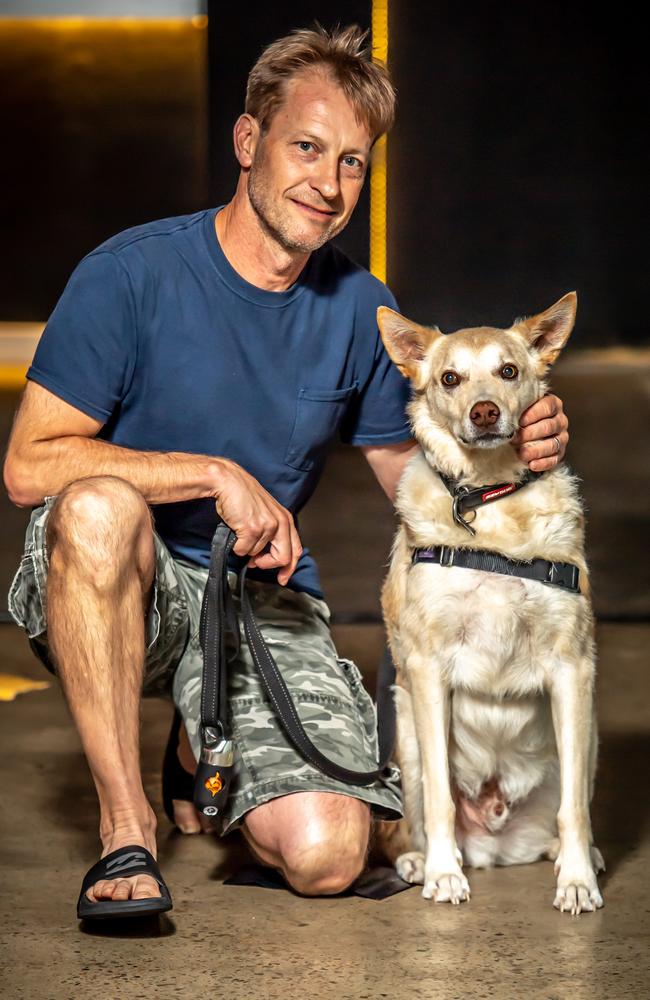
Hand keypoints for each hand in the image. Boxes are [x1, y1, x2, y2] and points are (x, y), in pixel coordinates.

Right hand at [209, 459, 301, 585]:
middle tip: (257, 563)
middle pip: (284, 558)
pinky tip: (235, 533)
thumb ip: (273, 533)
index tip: (282, 578)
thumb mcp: (266, 513)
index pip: (296, 549)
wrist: (229, 482)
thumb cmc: (243, 497)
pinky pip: (244, 550)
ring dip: (247, 550)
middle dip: (268, 564)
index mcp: (286, 519)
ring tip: (241, 535)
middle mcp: (280, 522)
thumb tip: (266, 556)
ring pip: (258, 554)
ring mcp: (267, 526)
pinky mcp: (252, 528)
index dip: (290, 568)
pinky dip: (237, 547)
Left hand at [511, 393, 568, 471]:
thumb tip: (503, 411)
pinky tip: (531, 465)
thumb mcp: (521, 408)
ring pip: (552, 444)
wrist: (527, 433)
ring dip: (536, 450)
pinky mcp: (560, 453)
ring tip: (521, 454)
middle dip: (530, 434)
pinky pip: (554, 459)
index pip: (547, 407)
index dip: (532, 414)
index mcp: (553, 404)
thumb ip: (517, 407)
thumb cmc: (522, 417)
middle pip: (549, 426)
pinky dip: (543, 463)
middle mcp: (560, 420)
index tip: (518, 422)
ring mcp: (562, 437)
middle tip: (515, 439)